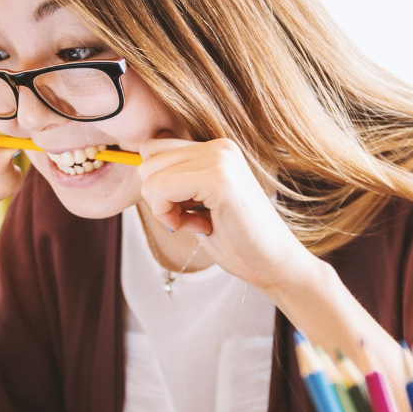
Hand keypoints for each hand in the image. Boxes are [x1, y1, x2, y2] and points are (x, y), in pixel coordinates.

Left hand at [136, 137, 318, 292]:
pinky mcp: (219, 179)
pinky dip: (169, 217)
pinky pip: (161, 190)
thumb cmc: (237, 240)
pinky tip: (200, 227)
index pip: (153, 149)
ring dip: (165, 209)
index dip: (158, 186)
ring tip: (198, 222)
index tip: (186, 209)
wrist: (274, 264)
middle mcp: (219, 146)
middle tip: (191, 219)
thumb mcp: (199, 203)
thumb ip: (176, 181)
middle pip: (146, 161)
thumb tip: (138, 166)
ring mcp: (220, 159)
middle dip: (159, 198)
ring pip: (150, 177)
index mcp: (216, 148)